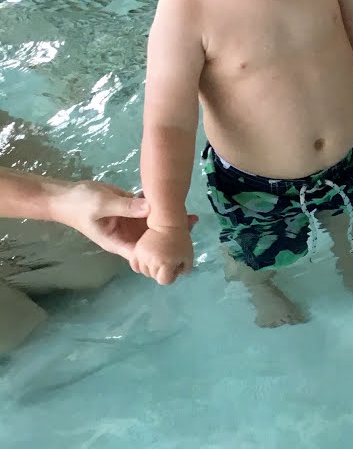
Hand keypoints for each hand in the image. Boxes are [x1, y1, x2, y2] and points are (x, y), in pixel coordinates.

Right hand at [55, 180, 198, 263]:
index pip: (145, 254)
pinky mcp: (130, 209)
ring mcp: (129, 222)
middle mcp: (128, 235)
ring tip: (190, 214)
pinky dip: (160, 206)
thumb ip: (125, 206)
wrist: (65, 194)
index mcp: (119, 243)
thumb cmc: (79, 205)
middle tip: (192, 224)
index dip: (162, 253)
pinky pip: (148, 209)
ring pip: (153, 224)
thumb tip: (150, 207)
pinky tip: (175, 200)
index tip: (179, 245)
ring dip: (170, 219)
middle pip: (154, 240)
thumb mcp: (102, 205)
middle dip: (172, 235)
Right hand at [130, 224, 193, 285]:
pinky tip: (148, 259)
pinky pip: (135, 264)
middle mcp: (152, 262)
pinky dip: (141, 264)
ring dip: (151, 268)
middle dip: (162, 271)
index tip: (174, 266)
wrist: (167, 222)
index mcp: (165, 263)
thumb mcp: (188, 254)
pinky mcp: (137, 251)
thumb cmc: (180, 239)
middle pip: (154, 276)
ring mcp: (143, 257)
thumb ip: (185, 268)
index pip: (164, 281)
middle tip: (167, 260)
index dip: (171, 276)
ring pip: (144, 271)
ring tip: (159, 258)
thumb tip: (182, 275)